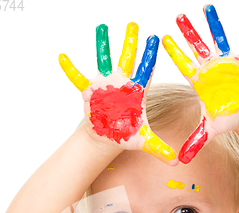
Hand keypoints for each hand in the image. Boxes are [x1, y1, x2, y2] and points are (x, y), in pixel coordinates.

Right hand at [59, 23, 177, 164]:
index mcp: (137, 92)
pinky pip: (77, 78)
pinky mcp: (89, 91)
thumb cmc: (126, 136)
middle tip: (134, 24)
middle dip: (130, 42)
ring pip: (103, 60)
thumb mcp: (144, 142)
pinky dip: (70, 69)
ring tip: (102, 27)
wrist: (106, 138)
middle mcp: (121, 83)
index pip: (146, 70)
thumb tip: (176, 163)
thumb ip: (160, 149)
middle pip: (127, 59)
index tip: (155, 39)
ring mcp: (105, 85)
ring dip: (102, 45)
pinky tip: (62, 57)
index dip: (150, 56)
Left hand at [163, 4, 238, 162]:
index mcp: (200, 82)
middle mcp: (211, 69)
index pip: (184, 65)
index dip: (175, 54)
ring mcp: (227, 64)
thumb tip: (182, 160)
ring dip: (214, 25)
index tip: (162, 40)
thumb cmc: (226, 119)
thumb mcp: (209, 130)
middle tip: (177, 15)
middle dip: (188, 32)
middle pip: (197, 47)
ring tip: (207, 7)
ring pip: (219, 40)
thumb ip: (195, 142)